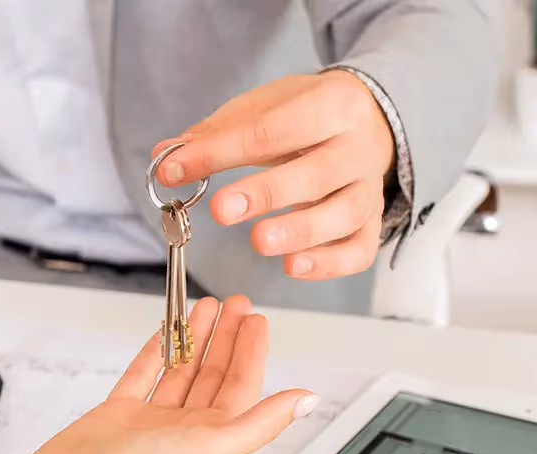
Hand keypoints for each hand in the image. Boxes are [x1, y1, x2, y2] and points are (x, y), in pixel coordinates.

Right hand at [4, 296, 317, 453]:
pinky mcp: (118, 411)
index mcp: (211, 439)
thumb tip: (308, 400)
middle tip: (237, 304)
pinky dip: (156, 350)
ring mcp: (150, 420)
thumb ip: (262, 422)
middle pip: (214, 375)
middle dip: (227, 338)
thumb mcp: (212, 445)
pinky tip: (165, 331)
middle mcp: (184, 429)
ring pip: (181, 370)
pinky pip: (143, 373)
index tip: (257, 320)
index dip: (252, 352)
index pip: (242, 387)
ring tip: (206, 306)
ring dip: (195, 338)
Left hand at [154, 70, 394, 280]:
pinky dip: (329, 263)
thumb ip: (213, 135)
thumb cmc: (304, 115)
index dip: (220, 152)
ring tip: (259, 242)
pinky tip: (293, 266)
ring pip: (345, 214)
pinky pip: (360, 249)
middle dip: (266, 193)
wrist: (367, 119)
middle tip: (222, 210)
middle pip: (317, 173)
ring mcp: (369, 187)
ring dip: (300, 231)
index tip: (174, 170)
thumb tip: (163, 158)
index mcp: (332, 104)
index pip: (272, 129)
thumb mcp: (261, 108)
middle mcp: (358, 147)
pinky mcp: (372, 222)